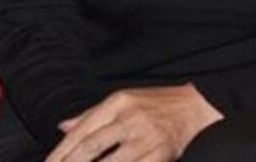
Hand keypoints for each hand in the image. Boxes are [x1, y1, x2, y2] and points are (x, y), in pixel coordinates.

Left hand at [44, 84, 222, 161]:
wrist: (195, 109)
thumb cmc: (155, 105)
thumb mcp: (123, 101)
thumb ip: (91, 115)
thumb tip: (63, 126)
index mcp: (116, 103)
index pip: (81, 130)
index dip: (60, 152)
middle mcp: (129, 118)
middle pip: (90, 147)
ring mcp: (145, 138)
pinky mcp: (159, 155)